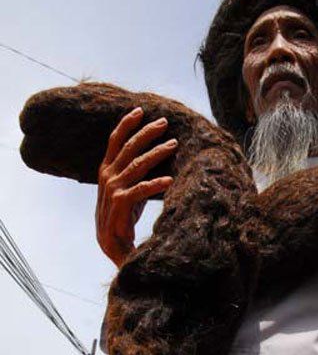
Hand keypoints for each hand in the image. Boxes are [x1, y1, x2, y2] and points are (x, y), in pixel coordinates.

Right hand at [95, 106, 176, 266]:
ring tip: (174, 144)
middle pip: (129, 147)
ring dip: (157, 152)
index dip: (126, 124)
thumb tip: (155, 154)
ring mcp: (113, 188)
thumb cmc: (123, 216)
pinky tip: (170, 180)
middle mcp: (108, 175)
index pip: (115, 141)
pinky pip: (141, 189)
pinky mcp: (121, 202)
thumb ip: (135, 173)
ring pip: (138, 163)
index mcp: (106, 170)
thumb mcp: (128, 189)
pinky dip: (156, 183)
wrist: (112, 244)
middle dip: (147, 132)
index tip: (140, 110)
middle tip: (165, 122)